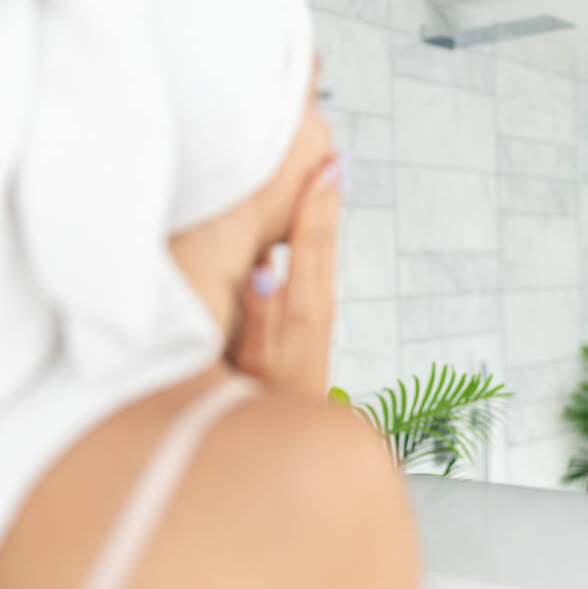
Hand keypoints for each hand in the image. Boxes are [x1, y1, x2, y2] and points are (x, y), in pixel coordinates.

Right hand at [228, 155, 341, 396]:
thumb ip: (260, 314)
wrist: (291, 433)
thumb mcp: (255, 358)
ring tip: (326, 178)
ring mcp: (317, 312)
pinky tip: (308, 229)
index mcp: (303, 307)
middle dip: (327, 199)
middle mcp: (316, 304)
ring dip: (324, 215)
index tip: (325, 165)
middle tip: (331, 156)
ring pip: (323, 252)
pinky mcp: (313, 320)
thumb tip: (266, 266)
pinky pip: (316, 267)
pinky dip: (316, 240)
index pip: (310, 243)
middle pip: (323, 241)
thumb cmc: (266, 400)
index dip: (315, 203)